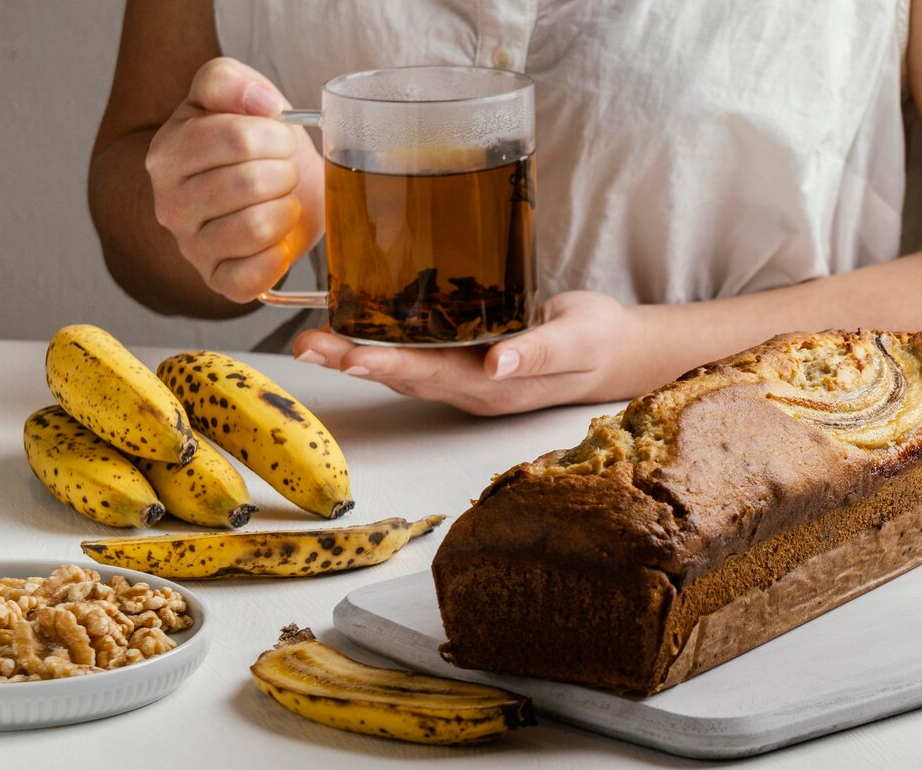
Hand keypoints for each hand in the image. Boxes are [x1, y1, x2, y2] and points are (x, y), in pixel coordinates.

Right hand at [145, 57, 324, 302]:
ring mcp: (191, 247)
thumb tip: (258, 102)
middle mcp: (169, 204)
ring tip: (282, 201)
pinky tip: (278, 240)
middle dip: (284, 173)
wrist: (273, 187)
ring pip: (255, 228)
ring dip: (286, 211)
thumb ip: (230, 81)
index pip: (236, 139)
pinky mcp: (218, 282)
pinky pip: (251, 278)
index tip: (281, 139)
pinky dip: (277, 258)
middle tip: (284, 172)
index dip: (274, 136)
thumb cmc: (254, 142)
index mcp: (168, 153)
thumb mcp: (236, 95)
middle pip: (249, 184)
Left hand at [292, 292, 648, 414]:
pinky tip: (354, 324)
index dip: (389, 366)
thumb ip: (539, 353)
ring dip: (355, 355)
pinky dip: (381, 341)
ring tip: (312, 342)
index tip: (350, 356)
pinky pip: (416, 353)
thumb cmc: (599, 340)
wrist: (614, 351)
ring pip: (403, 367)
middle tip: (306, 347)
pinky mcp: (464, 357)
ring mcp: (465, 375)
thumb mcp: (578, 341)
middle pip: (403, 376)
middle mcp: (471, 386)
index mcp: (495, 386)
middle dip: (351, 361)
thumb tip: (496, 365)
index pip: (432, 375)